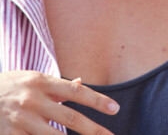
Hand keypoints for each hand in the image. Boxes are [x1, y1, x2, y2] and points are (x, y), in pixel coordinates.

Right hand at [0, 71, 118, 133]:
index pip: (76, 91)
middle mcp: (33, 100)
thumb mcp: (32, 79)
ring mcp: (20, 120)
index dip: (97, 100)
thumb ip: (56, 86)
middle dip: (92, 130)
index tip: (115, 109)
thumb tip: (81, 83)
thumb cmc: (8, 87)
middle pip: (69, 118)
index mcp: (42, 82)